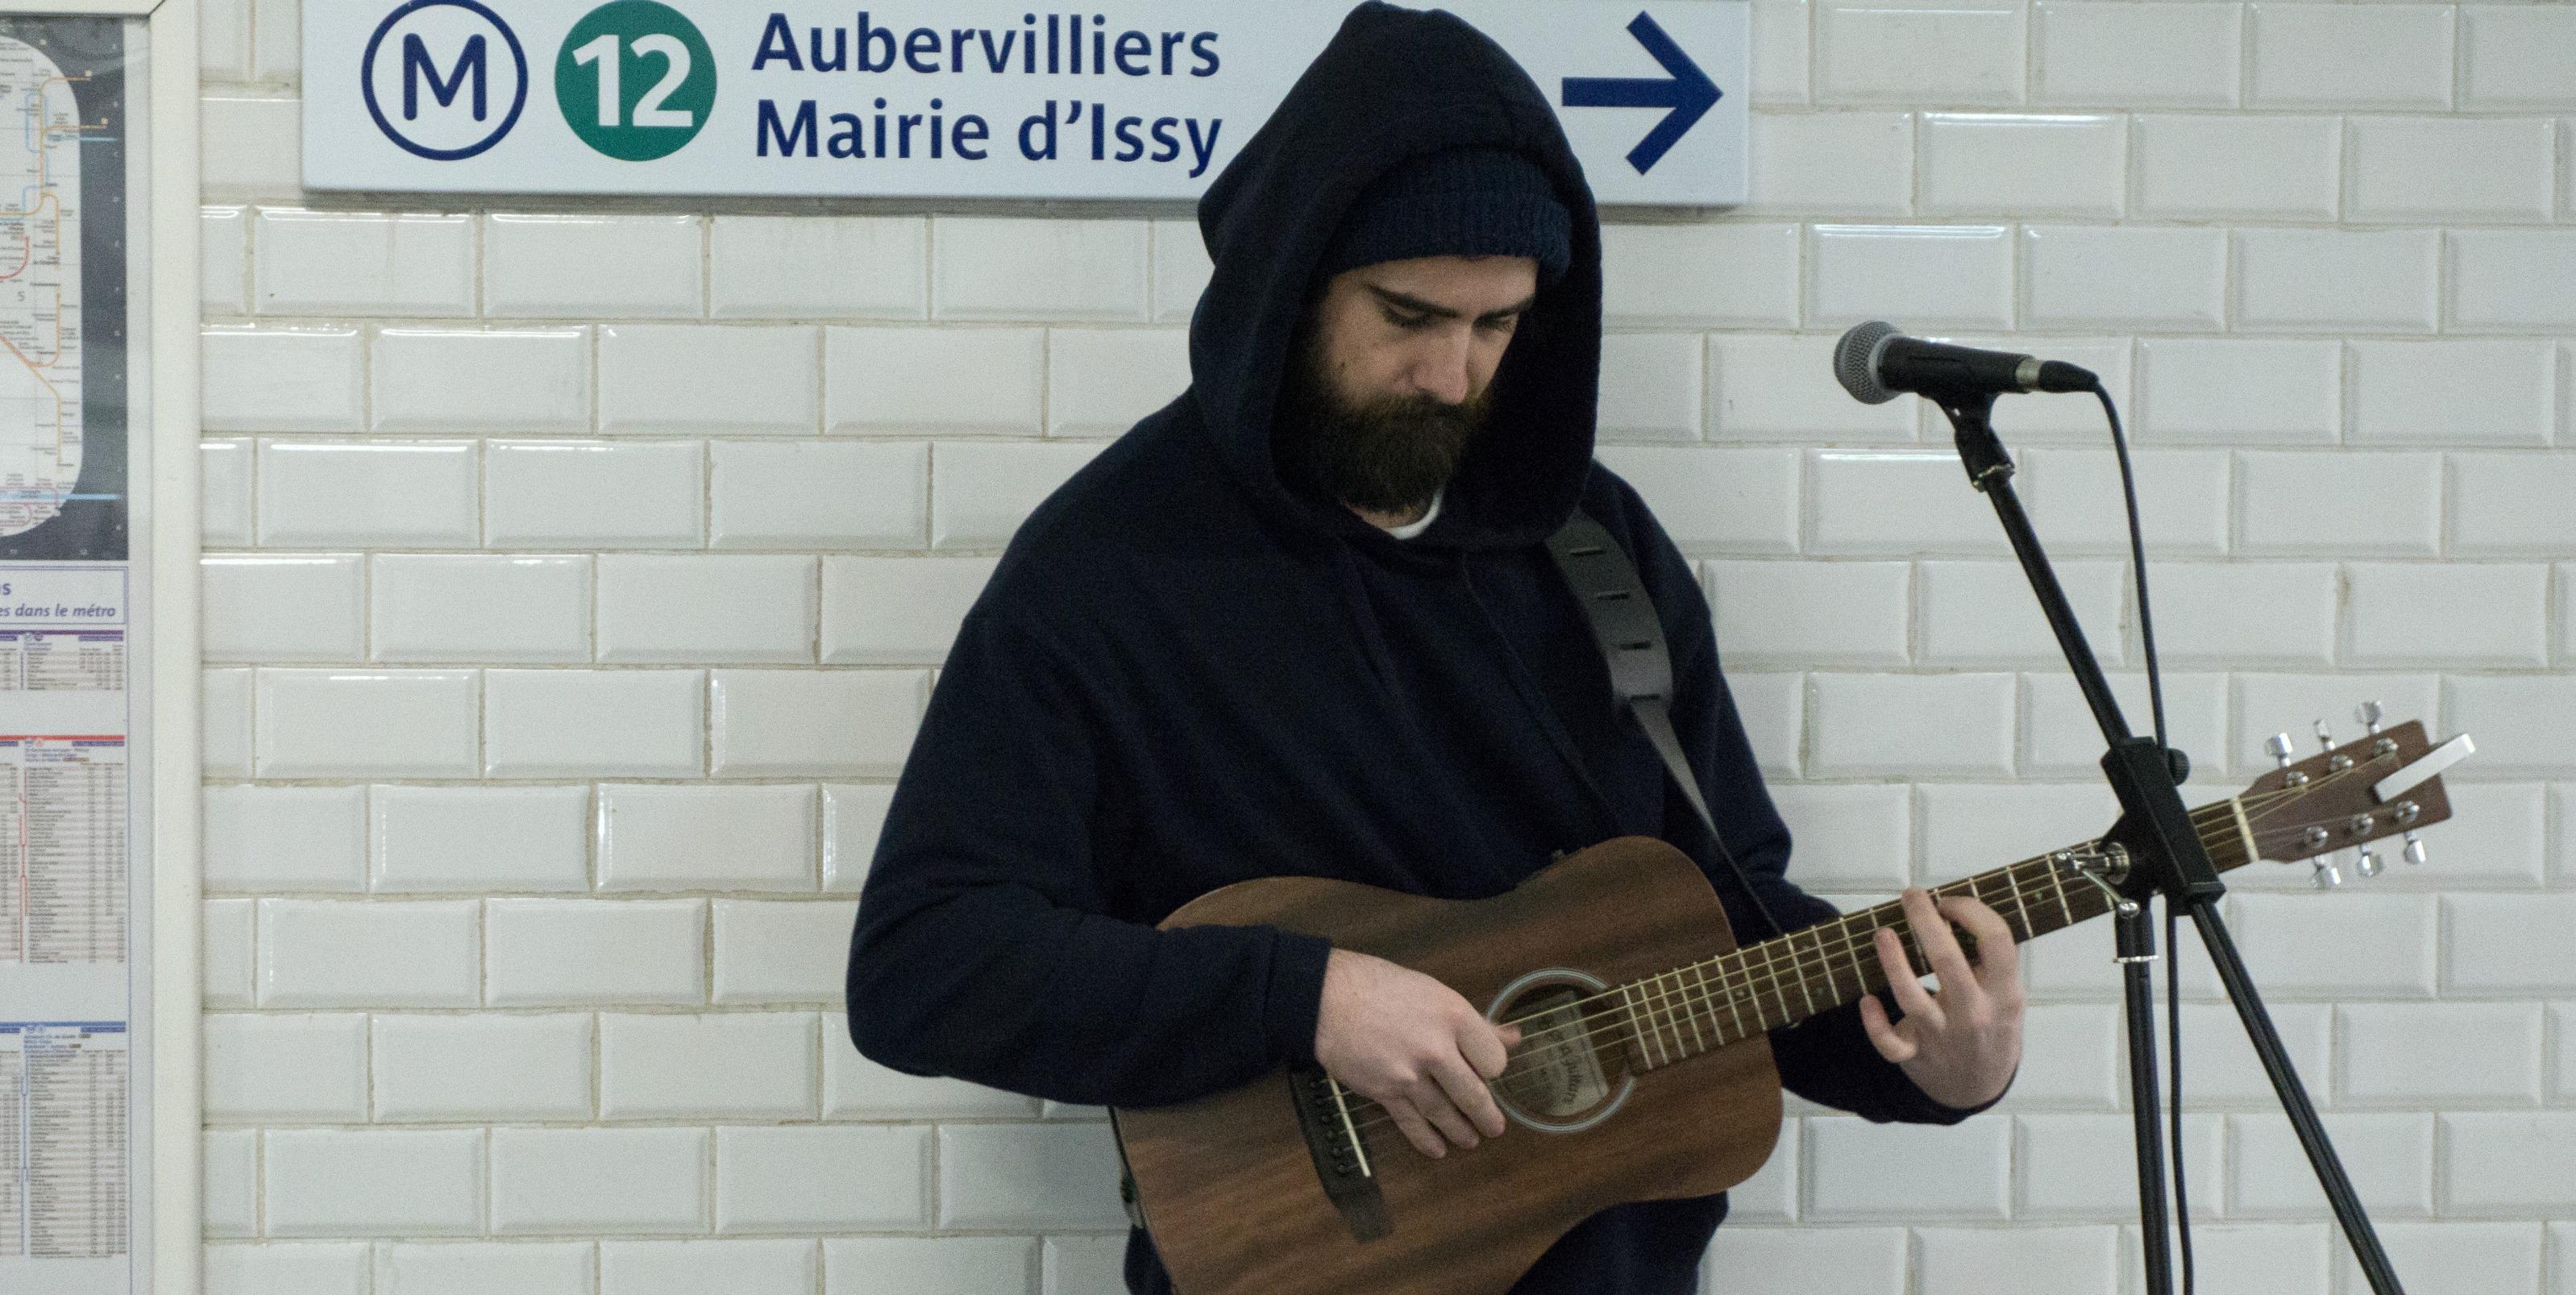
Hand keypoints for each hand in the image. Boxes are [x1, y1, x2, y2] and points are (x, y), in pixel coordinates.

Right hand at [1312, 948, 1521, 1158]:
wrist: (1325, 998)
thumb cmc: (1378, 986)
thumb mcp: (1433, 992)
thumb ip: (1474, 1021)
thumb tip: (1512, 1037)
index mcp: (1453, 1016)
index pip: (1494, 1059)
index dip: (1495, 1070)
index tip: (1490, 1075)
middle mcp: (1436, 1047)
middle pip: (1474, 1094)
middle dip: (1487, 1116)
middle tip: (1495, 1127)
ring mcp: (1409, 1073)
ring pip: (1445, 1113)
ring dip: (1461, 1132)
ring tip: (1471, 1140)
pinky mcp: (1385, 1092)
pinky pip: (1412, 1123)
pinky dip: (1426, 1140)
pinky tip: (1437, 1149)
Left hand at [1857, 888, 2023, 1110]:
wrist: (1979, 1088)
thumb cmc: (1991, 1026)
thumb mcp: (2006, 997)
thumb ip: (1990, 962)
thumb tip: (1955, 911)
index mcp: (2005, 994)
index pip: (1996, 941)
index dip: (1972, 911)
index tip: (1949, 902)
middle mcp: (1975, 1015)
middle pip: (1948, 960)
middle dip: (1925, 920)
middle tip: (1911, 896)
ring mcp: (1943, 1037)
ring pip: (1911, 998)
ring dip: (1892, 962)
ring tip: (1882, 933)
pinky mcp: (1914, 1055)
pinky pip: (1888, 1042)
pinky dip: (1874, 1022)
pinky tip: (1867, 1000)